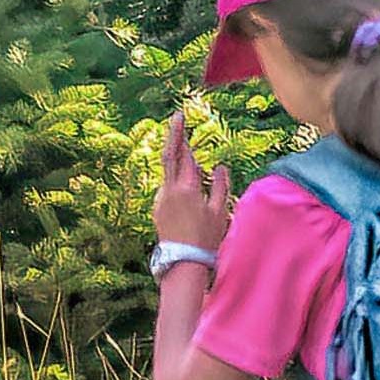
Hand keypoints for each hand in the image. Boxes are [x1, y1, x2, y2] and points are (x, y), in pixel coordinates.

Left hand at [156, 111, 235, 253]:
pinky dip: (176, 180)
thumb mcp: (219, 211)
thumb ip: (221, 186)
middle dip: (174, 135)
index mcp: (188, 188)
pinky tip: (185, 185)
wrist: (183, 262)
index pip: (184, 155)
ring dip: (179, 161)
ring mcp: (161, 200)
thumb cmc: (206, 238)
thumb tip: (221, 166)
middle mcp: (170, 191)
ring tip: (188, 152)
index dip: (182, 135)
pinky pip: (167, 188)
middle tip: (176, 117)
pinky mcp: (157, 209)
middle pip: (170, 156)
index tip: (180, 118)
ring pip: (169, 173)